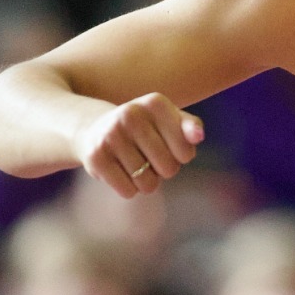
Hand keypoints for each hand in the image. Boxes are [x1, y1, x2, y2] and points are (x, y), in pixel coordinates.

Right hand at [73, 93, 204, 197]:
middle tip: (148, 156)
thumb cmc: (146, 129)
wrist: (96, 129)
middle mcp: (131, 114)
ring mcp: (111, 135)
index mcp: (156, 103)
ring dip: (146, 181)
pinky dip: (129, 188)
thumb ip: (190, 127)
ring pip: (148, 184)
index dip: (180, 156)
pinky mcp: (96, 157)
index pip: (186, 152)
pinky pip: (128, 191)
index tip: (167, 145)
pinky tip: (120, 170)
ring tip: (134, 162)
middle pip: (169, 169)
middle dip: (163, 170)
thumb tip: (198, 136)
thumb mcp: (170, 121)